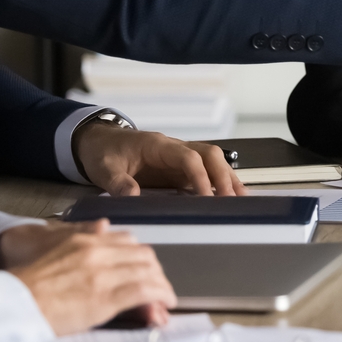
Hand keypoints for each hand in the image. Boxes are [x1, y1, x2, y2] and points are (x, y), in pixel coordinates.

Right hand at [1, 220, 176, 334]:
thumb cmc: (27, 284)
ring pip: (148, 272)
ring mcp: (103, 275)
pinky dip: (160, 296)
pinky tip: (164, 303)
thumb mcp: (51, 248)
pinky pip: (145, 292)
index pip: (126, 241)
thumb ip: (79, 236)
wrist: (13, 303)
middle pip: (143, 255)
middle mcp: (98, 253)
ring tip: (164, 296)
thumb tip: (102, 225)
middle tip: (158, 284)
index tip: (143, 267)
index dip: (140, 256)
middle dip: (155, 270)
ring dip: (161, 284)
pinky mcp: (106, 298)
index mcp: (84, 242)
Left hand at [74, 121, 243, 196]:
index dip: (200, 176)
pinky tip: (230, 197)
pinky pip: (206, 171)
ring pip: (213, 160)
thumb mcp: (104, 169)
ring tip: (241, 198)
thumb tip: (132, 196)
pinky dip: (220, 182)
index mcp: (157, 145)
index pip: (188, 157)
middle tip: (231, 199)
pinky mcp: (179, 168)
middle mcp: (174, 148)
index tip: (206, 197)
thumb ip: (117, 182)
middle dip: (223, 175)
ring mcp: (179, 157)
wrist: (99, 142)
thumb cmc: (104, 153)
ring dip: (228, 177)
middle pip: (209, 154)